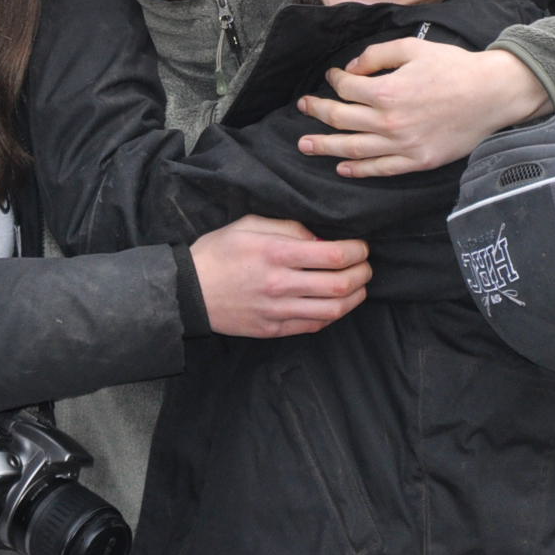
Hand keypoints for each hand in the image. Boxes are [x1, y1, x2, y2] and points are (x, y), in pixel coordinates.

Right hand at [190, 215, 370, 338]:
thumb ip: (289, 228)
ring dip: (354, 297)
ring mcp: (277, 311)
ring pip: (333, 310)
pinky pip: (313, 325)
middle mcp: (280, 284)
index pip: (334, 255)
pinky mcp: (273, 329)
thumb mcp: (250, 224)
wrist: (188, 291)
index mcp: (276, 253)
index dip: (357, 251)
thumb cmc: (219, 252)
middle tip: (366, 266)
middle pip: (340, 285)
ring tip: (358, 286)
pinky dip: (333, 315)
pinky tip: (336, 303)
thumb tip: (320, 239)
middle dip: (363, 274)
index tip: (361, 247)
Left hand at [296, 42, 549, 177]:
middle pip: (341, 120)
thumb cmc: (455, 67)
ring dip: (325, 147)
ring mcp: (403, 146)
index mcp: (387, 91)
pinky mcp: (418, 162)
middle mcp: (389, 122)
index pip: (346, 88)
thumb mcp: (413, 47)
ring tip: (305, 145)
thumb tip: (351, 68)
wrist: (492, 94)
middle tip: (303, 107)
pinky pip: (380, 169)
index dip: (334, 80)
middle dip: (317, 112)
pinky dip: (358, 170)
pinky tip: (342, 168)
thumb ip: (377, 54)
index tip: (332, 76)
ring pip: (353, 149)